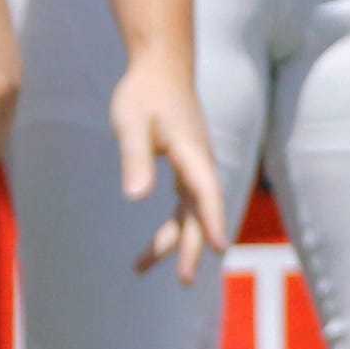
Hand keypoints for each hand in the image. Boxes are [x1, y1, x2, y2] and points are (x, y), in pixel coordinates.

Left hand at [112, 45, 227, 280]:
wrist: (161, 67)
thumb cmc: (144, 93)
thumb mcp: (131, 124)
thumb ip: (135, 159)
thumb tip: (136, 199)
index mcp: (191, 152)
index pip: (206, 190)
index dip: (212, 219)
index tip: (218, 248)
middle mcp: (200, 163)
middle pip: (199, 211)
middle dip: (192, 246)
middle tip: (183, 281)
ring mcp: (195, 167)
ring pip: (190, 212)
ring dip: (173, 241)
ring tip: (138, 268)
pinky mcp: (187, 167)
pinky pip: (185, 205)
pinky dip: (174, 227)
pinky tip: (156, 247)